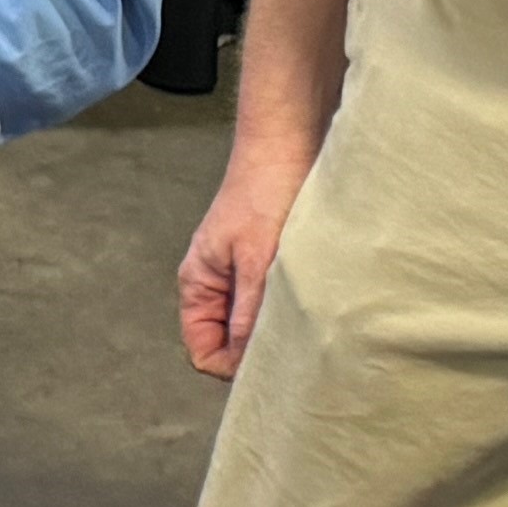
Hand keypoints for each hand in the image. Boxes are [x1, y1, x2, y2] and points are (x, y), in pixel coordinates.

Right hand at [178, 124, 314, 377]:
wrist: (288, 141)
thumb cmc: (267, 190)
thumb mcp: (257, 259)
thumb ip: (248, 313)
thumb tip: (245, 362)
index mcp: (198, 282)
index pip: (202, 350)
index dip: (230, 365)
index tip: (264, 360)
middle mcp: (216, 283)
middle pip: (226, 342)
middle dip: (253, 351)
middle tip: (290, 347)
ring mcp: (241, 273)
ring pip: (251, 324)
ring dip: (274, 328)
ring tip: (301, 318)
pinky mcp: (267, 262)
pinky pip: (270, 303)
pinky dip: (287, 309)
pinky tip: (309, 301)